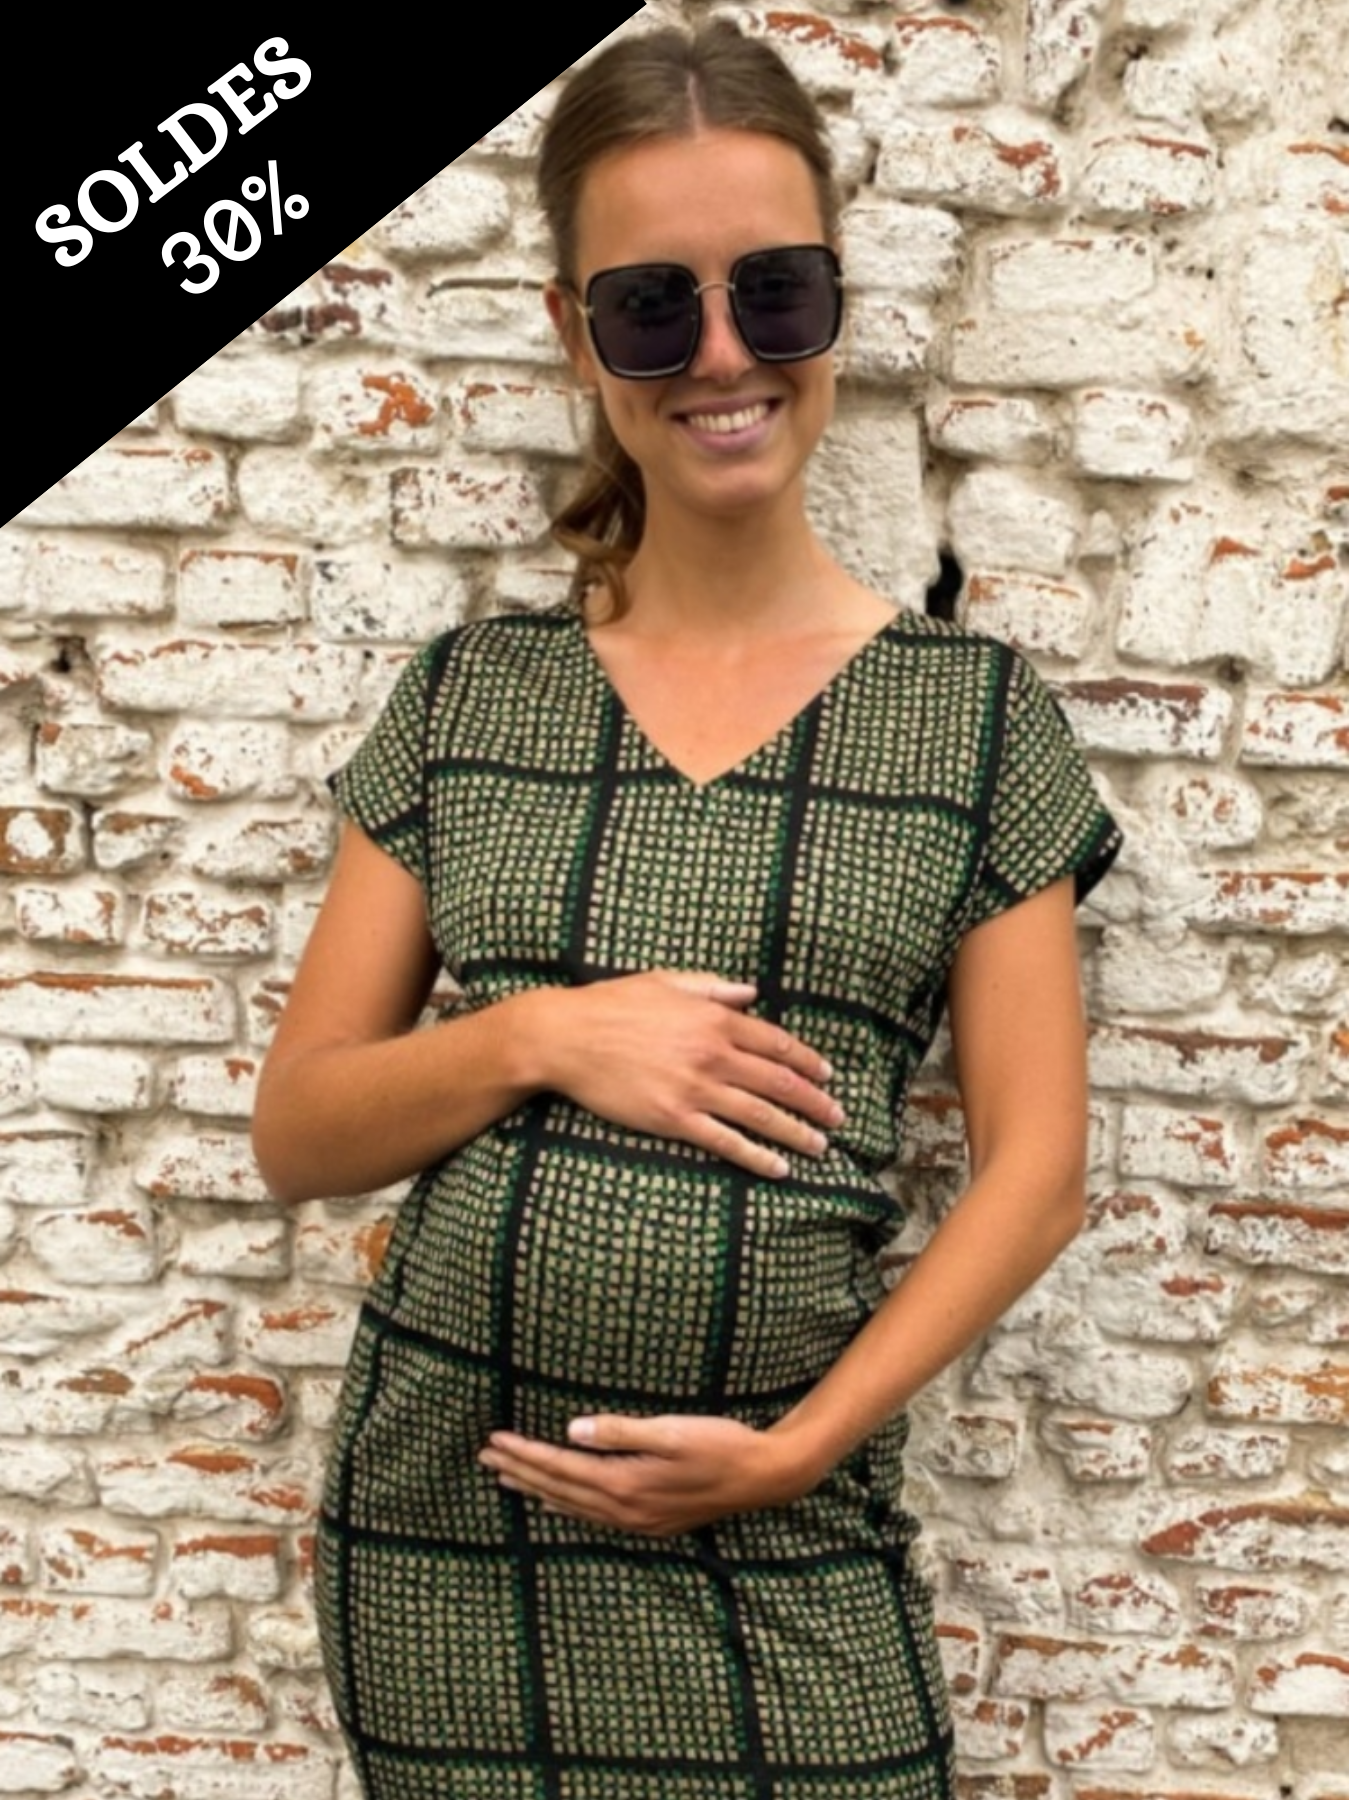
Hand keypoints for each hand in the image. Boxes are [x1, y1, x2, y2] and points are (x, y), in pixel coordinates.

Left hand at [478, 1413, 824, 1536]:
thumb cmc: (720, 1445)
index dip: (525, 1454)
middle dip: (521, 1471)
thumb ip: (620, 1431)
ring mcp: (638, 1520)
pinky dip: (567, 1508)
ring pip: (573, 1507)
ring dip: (538, 1491)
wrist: (764, 1477)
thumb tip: (571, 1430)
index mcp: (626, 1484)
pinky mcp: (650, 1521)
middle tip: (485, 1456)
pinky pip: (594, 1517)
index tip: (494, 1439)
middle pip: (559, 1490)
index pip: (561, 1468)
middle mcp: (625, 1509)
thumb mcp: (671, 1430)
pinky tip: (556, 1505)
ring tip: (507, 1479)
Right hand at [527, 971, 843, 1179]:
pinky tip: (778, 1167)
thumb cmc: (612, 1004)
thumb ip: (712, 987)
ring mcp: (695, 1089)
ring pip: (761, 1115)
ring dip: (797, 1133)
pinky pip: (726, 1142)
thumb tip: (750, 993)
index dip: (808, 1062)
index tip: (828, 1076)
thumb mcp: (666, 981)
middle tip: (838, 1118)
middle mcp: (713, 1054)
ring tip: (820, 1147)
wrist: (567, 1037)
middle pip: (779, 1083)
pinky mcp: (674, 1119)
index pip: (777, 1043)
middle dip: (814, 1103)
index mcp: (715, 1018)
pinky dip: (757, 1156)